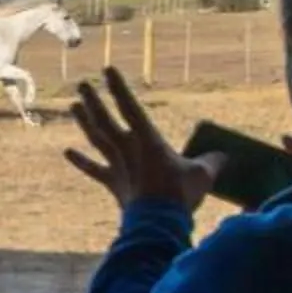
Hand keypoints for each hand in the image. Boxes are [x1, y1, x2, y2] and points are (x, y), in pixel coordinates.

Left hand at [64, 67, 221, 214]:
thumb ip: (211, 161)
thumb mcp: (202, 174)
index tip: (107, 70)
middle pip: (104, 119)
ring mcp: (117, 165)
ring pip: (96, 138)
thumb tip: (224, 156)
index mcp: (147, 139)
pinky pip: (93, 169)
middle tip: (81, 84)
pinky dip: (80, 161)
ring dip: (84, 122)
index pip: (129, 107)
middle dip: (93, 100)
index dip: (118, 88)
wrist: (157, 222)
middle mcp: (127, 148)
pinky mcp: (113, 183)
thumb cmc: (180, 194)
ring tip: (73, 106)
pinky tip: (67, 152)